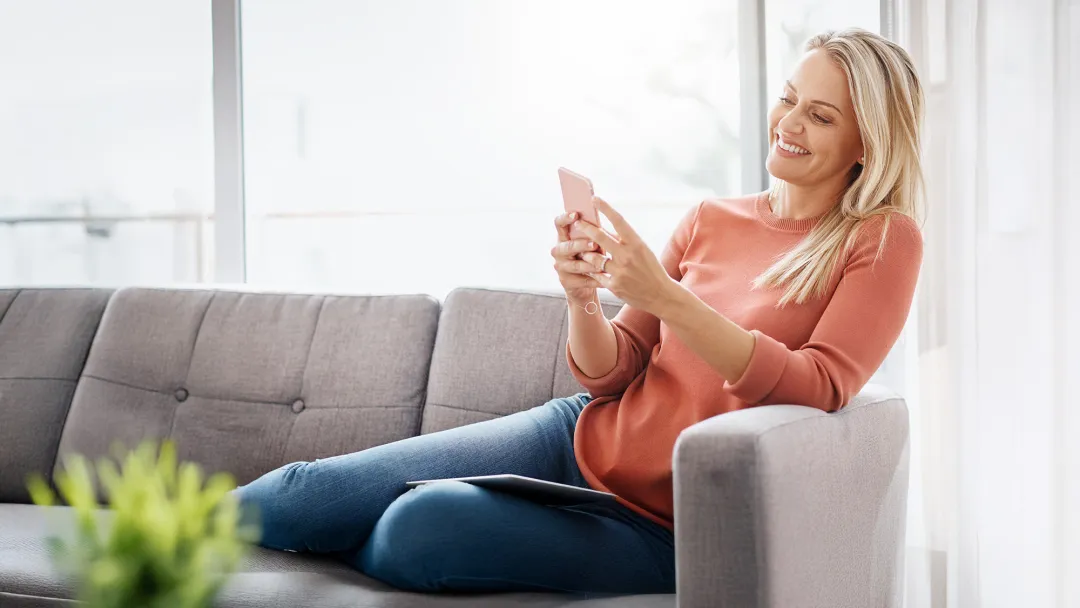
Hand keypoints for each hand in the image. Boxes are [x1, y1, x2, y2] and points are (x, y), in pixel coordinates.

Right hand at [551, 211, 602, 308]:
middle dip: (581, 245)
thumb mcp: (590, 243)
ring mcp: (560, 267)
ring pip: (575, 265)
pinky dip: (594, 280)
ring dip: (590, 264)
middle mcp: (558, 251)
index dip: (565, 218)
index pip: (559, 223)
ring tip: (602, 265)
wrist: (585, 285)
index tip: (576, 215)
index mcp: (563, 237)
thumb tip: (601, 221)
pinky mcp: (566, 281)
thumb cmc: (590, 257)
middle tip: (595, 244)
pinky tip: (604, 280)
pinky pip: (581, 280)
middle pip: (567, 245)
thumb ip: (592, 233)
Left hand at [573, 197, 677, 316]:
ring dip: (586, 253)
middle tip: (577, 222)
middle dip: (586, 228)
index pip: (619, 221)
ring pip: (594, 258)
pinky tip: (588, 267)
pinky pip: (597, 275)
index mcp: (637, 244)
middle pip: (600, 237)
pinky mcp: (614, 286)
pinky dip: (592, 270)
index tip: (594, 198)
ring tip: (581, 249)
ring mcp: (620, 272)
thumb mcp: (643, 251)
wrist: (661, 295)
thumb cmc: (651, 269)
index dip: (605, 208)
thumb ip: (625, 241)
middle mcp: (627, 256)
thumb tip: (606, 231)